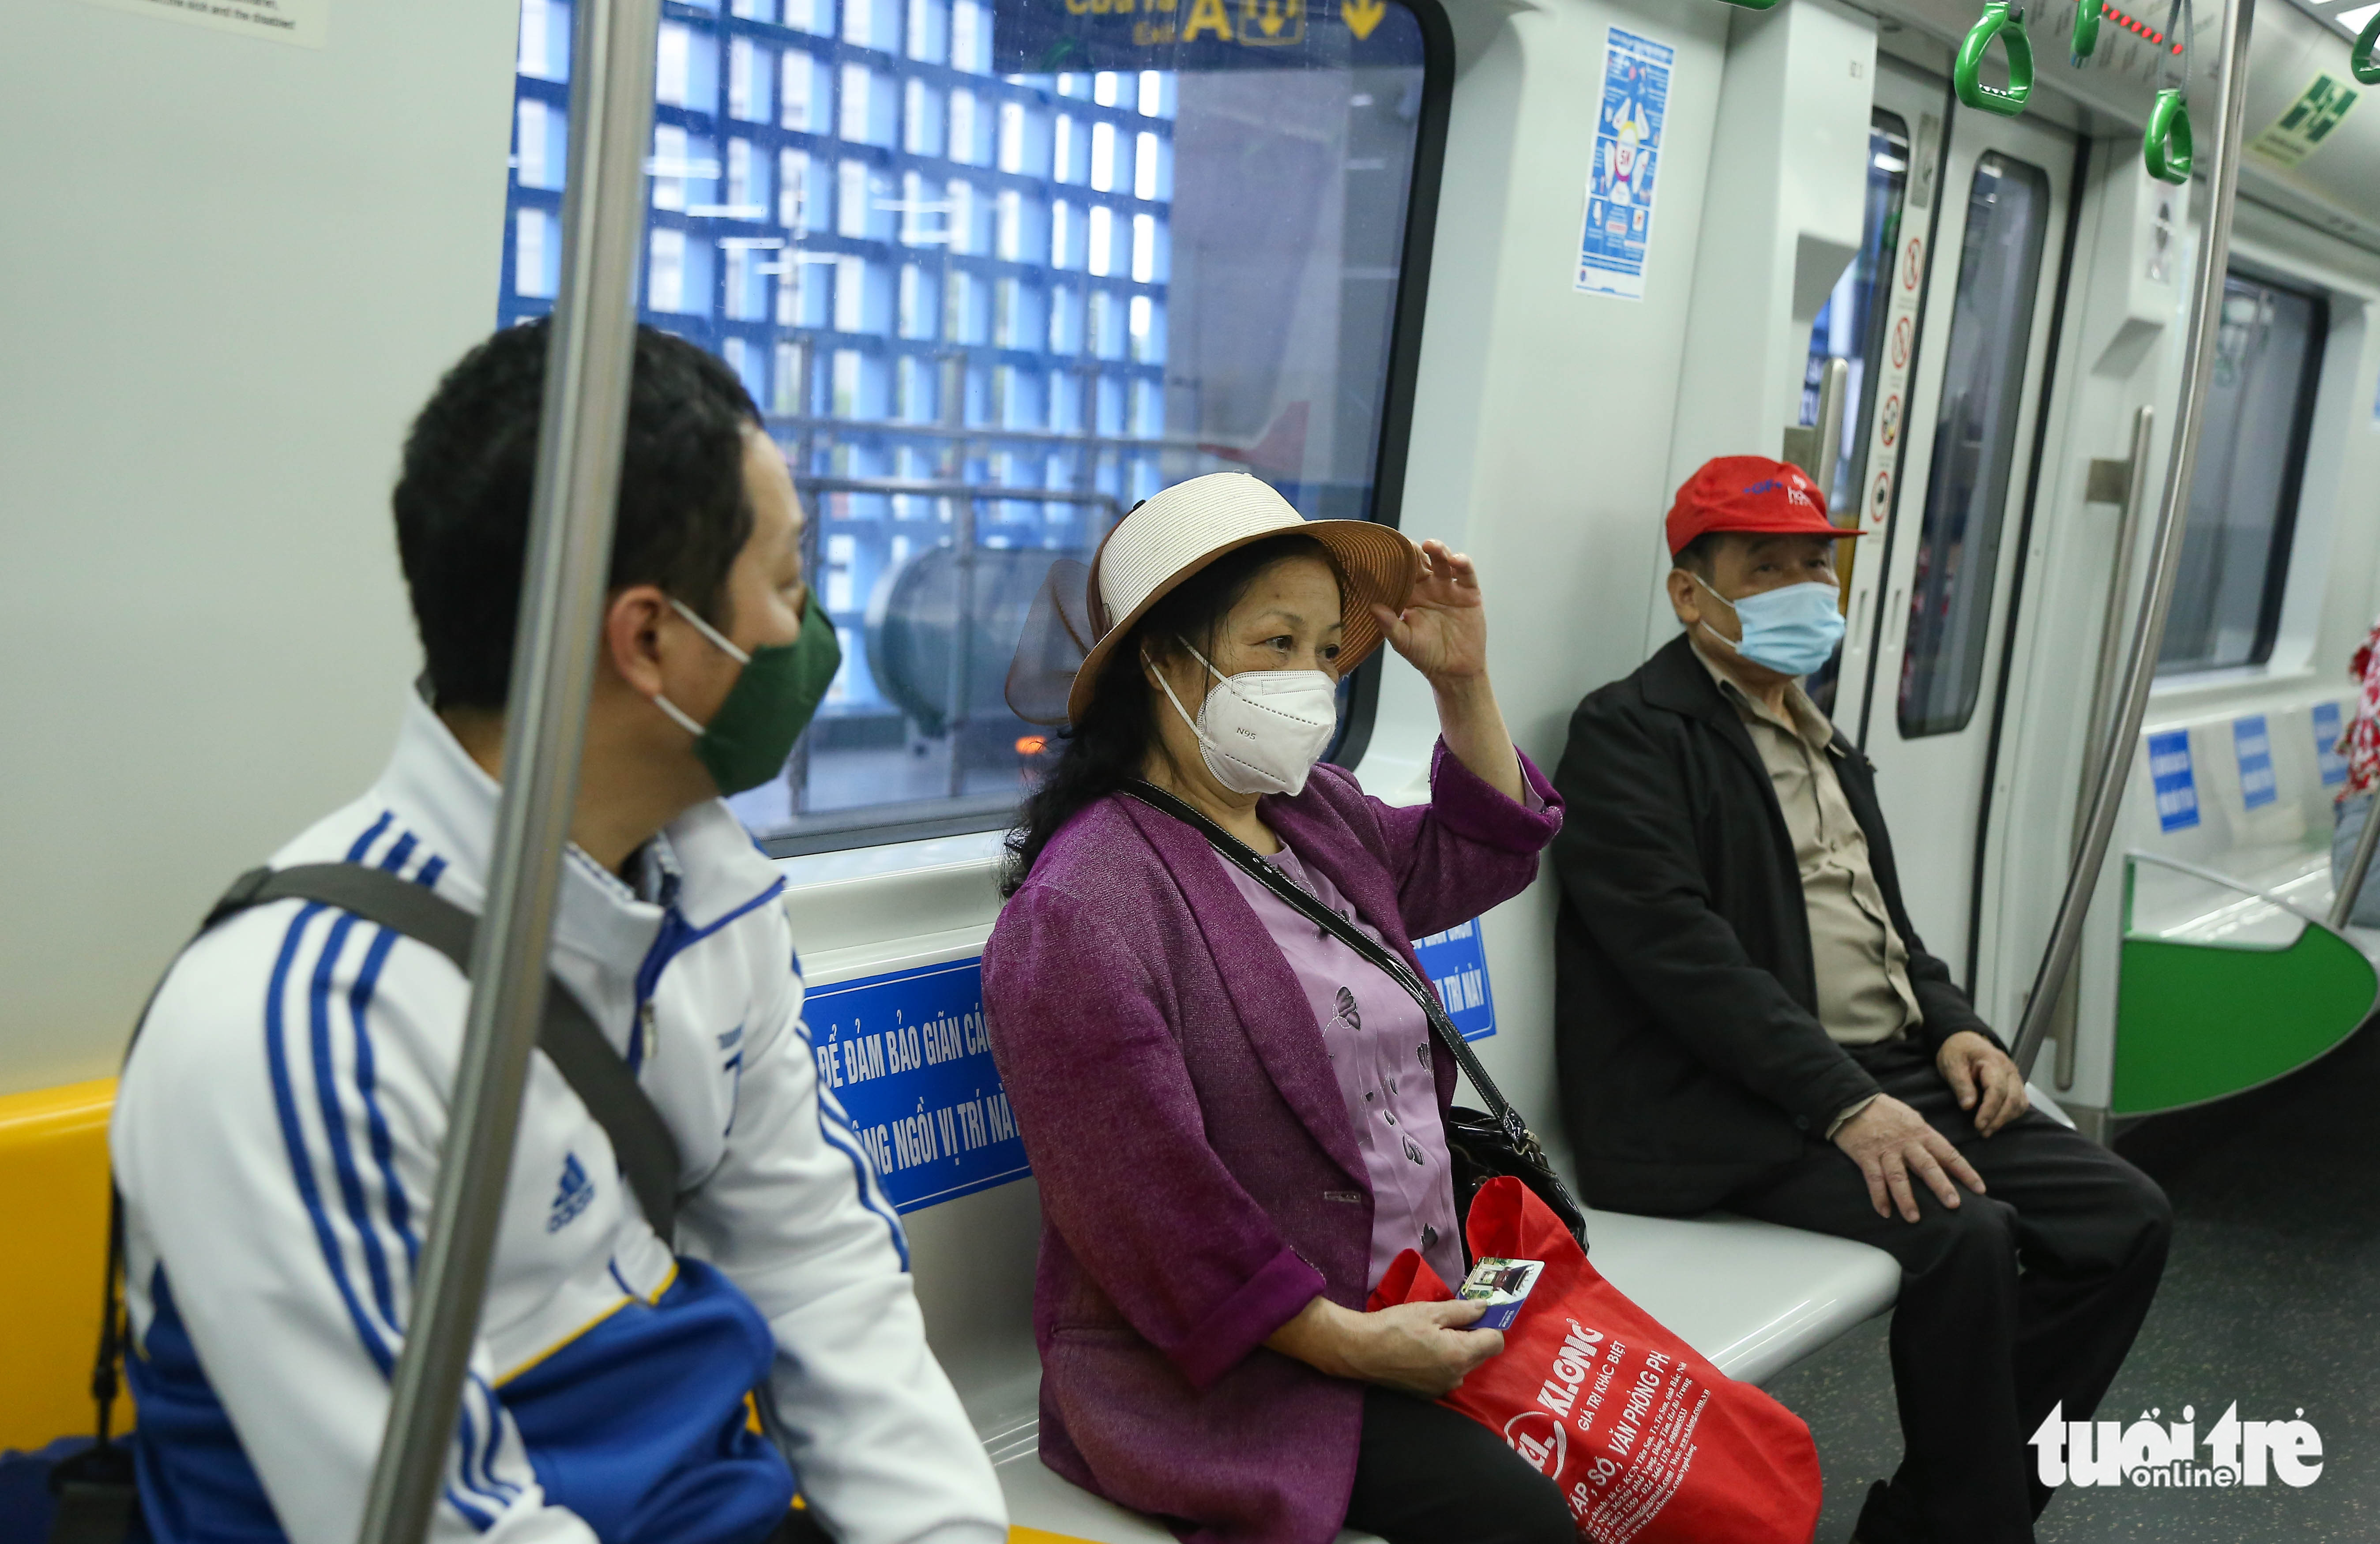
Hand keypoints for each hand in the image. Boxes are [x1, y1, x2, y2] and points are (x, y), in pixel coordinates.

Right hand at [1264, 1295, 1502, 1397]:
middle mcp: (1456, 1377)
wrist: (1359, 1351)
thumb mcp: (1430, 1311)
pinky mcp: (1427, 1393)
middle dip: (1471, 1335)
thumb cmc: (1394, 1326)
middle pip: (1480, 1354)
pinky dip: (1441, 1361)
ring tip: (1430, 1334)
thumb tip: (1486, 1308)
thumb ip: (1463, 1310)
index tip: (1475, 1313)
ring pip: (1463, 1364)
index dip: (1489, 1324)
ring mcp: (1441, 1388)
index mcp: (1460, 1355)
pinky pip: (1446, 1374)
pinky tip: (1420, 1350)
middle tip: (1448, 1319)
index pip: (1495, 1341)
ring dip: (1456, 1349)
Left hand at [1371, 540, 1488, 687]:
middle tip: (1407, 543)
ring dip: (1438, 550)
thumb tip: (1372, 607)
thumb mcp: (1404, 641)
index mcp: (1410, 595)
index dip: (1394, 560)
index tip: (1384, 549)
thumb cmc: (1425, 655)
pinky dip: (1463, 563)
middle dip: (1415, 550)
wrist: (1454, 670)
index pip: (1400, 571)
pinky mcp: (1469, 593)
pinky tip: (1456, 560)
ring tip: (1431, 546)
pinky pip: (1466, 574)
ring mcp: (1449, 588)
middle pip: (1421, 561)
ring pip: (1443, 561)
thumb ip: (1389, 625)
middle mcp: (1429, 587)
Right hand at [1833, 1094, 1985, 1222]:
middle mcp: (1906, 1143)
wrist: (1851, 1101)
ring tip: (1914, 1218)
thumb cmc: (1884, 1110)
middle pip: (1927, 1166)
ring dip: (1906, 1199)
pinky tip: (1884, 1212)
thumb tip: (1940, 1151)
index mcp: (1922, 1132)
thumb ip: (1925, 1135)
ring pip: (1899, 1177)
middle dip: (1941, 1186)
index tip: (1979, 1189)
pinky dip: (1879, 1196)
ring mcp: (1885, 1150)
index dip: (1965, 1171)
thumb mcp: (1911, 1117)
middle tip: (1954, 1205)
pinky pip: (1873, 1179)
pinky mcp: (1866, 1156)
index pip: (1949, 1153)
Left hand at [1936, 1029, 2029, 1136]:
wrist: (1965, 1041)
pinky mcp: (2015, 1083)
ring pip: (2020, 1103)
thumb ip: (1960, 1084)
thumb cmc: (1957, 1051)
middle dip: (1998, 1119)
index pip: (1997, 1090)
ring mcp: (2015, 1076)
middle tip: (1983, 1132)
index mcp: (1993, 1061)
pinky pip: (2020, 1102)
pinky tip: (1997, 1121)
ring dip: (2006, 1119)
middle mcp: (2009, 1069)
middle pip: (2012, 1099)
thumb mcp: (1951, 1064)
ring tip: (1988, 1130)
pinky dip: (2011, 1114)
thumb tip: (1968, 1106)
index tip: (1978, 1125)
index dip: (1989, 1110)